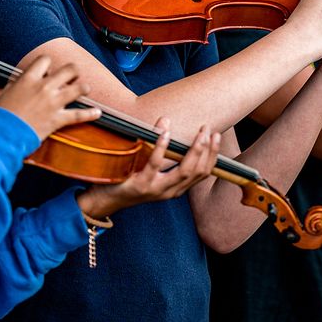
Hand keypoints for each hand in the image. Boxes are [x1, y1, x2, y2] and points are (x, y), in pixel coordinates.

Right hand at [0, 55, 98, 140]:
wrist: (2, 135)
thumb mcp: (4, 93)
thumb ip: (16, 84)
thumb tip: (21, 80)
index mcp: (29, 78)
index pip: (45, 60)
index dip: (47, 63)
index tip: (48, 68)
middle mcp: (44, 87)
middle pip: (68, 70)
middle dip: (73, 71)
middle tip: (72, 74)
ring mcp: (53, 102)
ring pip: (79, 88)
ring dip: (83, 87)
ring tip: (85, 88)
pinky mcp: (58, 119)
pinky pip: (79, 115)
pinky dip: (90, 114)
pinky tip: (98, 112)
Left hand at [76, 120, 220, 217]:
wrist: (106, 199)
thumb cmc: (130, 179)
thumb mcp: (152, 171)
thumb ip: (164, 155)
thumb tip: (168, 122)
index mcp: (176, 188)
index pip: (203, 173)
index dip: (212, 155)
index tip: (216, 136)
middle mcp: (171, 191)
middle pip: (198, 171)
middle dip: (207, 149)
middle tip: (208, 129)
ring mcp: (157, 189)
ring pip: (184, 170)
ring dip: (195, 149)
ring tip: (200, 132)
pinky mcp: (141, 185)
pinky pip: (155, 164)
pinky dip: (162, 147)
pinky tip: (166, 133)